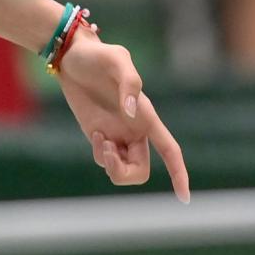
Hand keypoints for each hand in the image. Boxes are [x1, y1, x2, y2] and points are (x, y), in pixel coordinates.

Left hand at [56, 28, 189, 201]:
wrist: (71, 58)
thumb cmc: (98, 55)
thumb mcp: (117, 59)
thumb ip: (130, 83)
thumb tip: (131, 113)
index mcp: (148, 117)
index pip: (170, 151)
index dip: (178, 174)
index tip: (184, 199)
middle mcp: (135, 130)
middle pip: (141, 171)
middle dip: (125, 173)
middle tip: (109, 150)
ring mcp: (116, 134)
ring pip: (123, 170)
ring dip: (111, 165)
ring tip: (102, 141)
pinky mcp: (99, 135)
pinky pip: (104, 159)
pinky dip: (100, 154)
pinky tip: (95, 134)